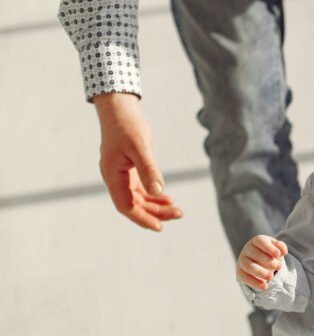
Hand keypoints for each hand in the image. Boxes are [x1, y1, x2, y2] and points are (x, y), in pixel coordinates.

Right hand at [94, 93, 181, 230]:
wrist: (120, 108)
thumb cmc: (128, 125)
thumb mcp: (140, 147)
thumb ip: (149, 169)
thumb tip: (158, 191)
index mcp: (112, 175)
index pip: (126, 205)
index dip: (142, 218)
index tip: (160, 226)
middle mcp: (115, 178)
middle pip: (134, 205)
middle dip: (155, 212)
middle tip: (178, 214)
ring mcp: (121, 174)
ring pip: (138, 198)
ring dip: (156, 205)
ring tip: (177, 210)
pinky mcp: (129, 169)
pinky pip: (140, 189)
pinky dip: (154, 195)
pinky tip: (168, 198)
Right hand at [237, 235, 288, 289]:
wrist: (260, 261)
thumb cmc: (269, 252)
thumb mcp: (276, 248)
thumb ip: (281, 247)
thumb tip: (283, 251)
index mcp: (257, 241)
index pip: (260, 241)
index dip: (269, 248)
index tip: (278, 254)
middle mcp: (247, 250)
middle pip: (254, 253)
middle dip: (267, 261)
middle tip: (279, 267)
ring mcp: (242, 261)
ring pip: (248, 266)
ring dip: (260, 272)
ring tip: (271, 277)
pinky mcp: (240, 272)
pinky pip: (245, 277)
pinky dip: (254, 282)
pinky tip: (264, 286)